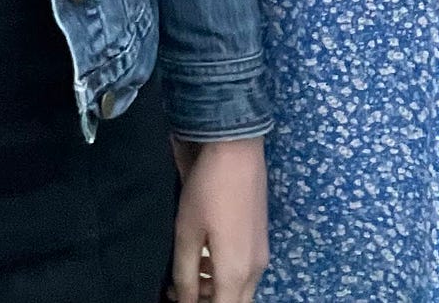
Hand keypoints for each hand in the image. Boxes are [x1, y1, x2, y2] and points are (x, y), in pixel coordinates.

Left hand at [167, 135, 267, 302]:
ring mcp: (261, 255)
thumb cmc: (207, 191)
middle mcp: (255, 271)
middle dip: (208, 302)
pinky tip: (206, 258)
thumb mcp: (187, 232)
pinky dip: (226, 275)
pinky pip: (246, 272)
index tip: (177, 300)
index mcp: (236, 274)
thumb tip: (183, 301)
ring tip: (188, 276)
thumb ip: (185, 274)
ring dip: (216, 291)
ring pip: (241, 290)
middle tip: (179, 291)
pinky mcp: (261, 240)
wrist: (237, 150)